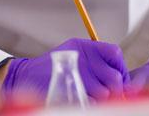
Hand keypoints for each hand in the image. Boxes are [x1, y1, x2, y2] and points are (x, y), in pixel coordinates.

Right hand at [1, 38, 128, 101]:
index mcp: (84, 46)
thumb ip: (97, 64)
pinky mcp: (69, 88)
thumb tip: (122, 80)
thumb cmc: (52, 69)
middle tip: (106, 94)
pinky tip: (80, 99)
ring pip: (104, 92)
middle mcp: (82, 55)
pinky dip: (88, 103)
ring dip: (100, 98)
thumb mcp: (75, 56)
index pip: (115, 53)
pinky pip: (91, 101)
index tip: (121, 82)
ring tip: (88, 95)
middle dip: (114, 89)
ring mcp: (75, 72)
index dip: (121, 70)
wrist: (25, 76)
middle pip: (114, 77)